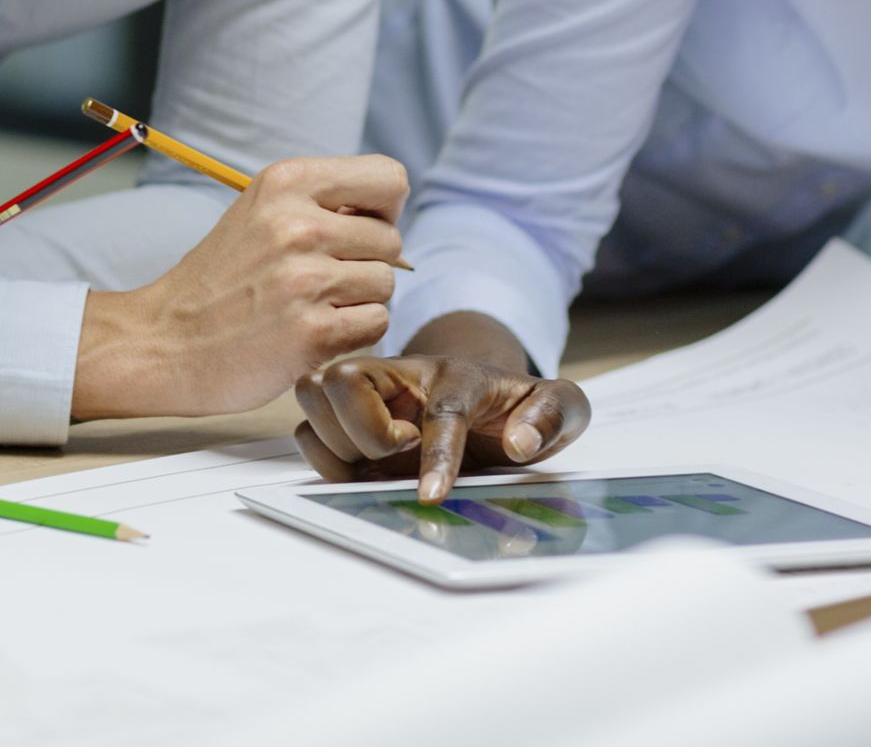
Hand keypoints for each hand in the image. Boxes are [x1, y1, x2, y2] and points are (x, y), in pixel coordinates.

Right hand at [73, 156, 408, 418]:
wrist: (165, 340)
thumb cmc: (221, 279)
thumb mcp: (261, 212)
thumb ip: (322, 202)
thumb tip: (389, 211)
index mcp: (286, 182)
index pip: (390, 178)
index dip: (384, 208)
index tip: (355, 230)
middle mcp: (296, 225)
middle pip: (391, 239)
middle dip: (366, 261)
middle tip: (320, 279)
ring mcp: (304, 280)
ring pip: (386, 283)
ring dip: (359, 300)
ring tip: (312, 305)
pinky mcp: (311, 333)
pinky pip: (377, 323)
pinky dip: (353, 333)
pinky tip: (313, 332)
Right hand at [292, 309, 588, 502]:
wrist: (493, 400)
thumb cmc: (521, 407)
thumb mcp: (562, 406)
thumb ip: (554, 416)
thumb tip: (519, 442)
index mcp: (458, 373)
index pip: (441, 407)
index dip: (435, 453)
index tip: (431, 496)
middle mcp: (402, 374)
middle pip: (343, 377)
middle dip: (364, 431)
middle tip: (398, 455)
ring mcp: (369, 393)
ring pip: (314, 394)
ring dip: (338, 442)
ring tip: (377, 464)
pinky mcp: (347, 419)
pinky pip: (307, 430)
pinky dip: (323, 456)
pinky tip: (361, 470)